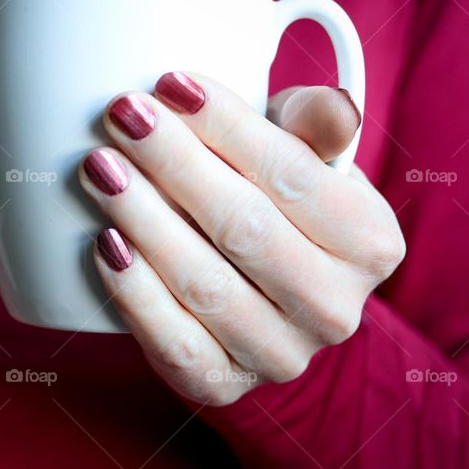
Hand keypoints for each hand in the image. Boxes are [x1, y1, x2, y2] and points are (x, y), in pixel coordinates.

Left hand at [79, 73, 405, 405]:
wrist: (261, 303)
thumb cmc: (276, 210)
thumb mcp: (308, 161)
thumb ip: (312, 126)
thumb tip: (318, 108)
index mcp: (369, 242)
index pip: (292, 173)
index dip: (226, 124)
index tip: (168, 83)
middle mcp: (334, 307)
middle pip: (244, 225)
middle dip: (174, 162)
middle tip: (121, 115)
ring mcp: (279, 355)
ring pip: (205, 284)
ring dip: (144, 219)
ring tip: (99, 169)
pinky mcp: (222, 385)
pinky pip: (173, 341)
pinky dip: (136, 292)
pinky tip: (104, 242)